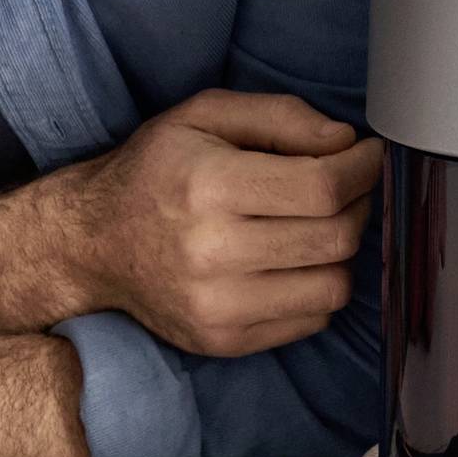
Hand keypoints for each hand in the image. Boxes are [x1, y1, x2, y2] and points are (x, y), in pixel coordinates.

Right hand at [58, 89, 382, 358]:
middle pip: (336, 238)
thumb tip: (346, 143)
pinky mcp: (224, 341)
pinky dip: (316, 287)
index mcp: (209, 186)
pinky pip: (311, 319)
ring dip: (340, 252)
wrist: (90, 244)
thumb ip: (280, 116)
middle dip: (359, 205)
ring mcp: (218, 307)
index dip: (362, 169)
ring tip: (317, 225)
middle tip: (348, 186)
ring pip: (334, 286)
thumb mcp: (204, 115)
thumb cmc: (154, 171)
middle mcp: (213, 253)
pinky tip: (290, 261)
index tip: (367, 155)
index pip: (323, 188)